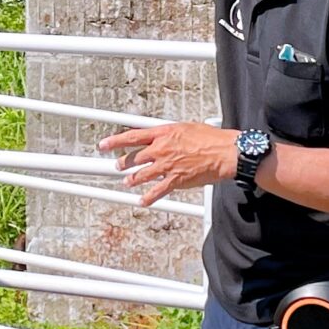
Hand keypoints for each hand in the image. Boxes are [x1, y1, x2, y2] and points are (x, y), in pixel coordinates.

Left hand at [100, 122, 240, 206]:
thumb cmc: (210, 138)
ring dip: (132, 180)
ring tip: (127, 182)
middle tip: (117, 166)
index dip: (114, 141)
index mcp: (163, 133)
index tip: (104, 144)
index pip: (132, 136)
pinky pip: (157, 191)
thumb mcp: (185, 127)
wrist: (225, 152)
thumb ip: (169, 133)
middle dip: (123, 163)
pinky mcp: (175, 180)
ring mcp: (166, 166)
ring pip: (141, 175)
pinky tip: (142, 200)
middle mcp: (161, 149)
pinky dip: (148, 197)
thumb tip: (161, 135)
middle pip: (134, 158)